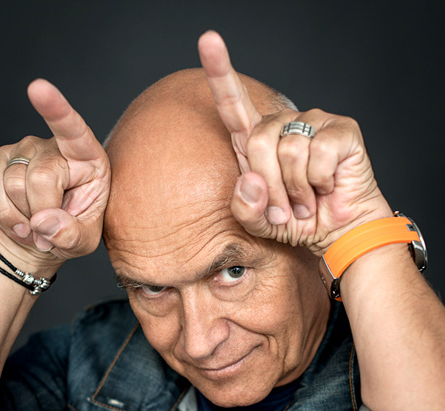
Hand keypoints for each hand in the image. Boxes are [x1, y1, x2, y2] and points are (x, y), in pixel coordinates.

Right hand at [0, 79, 109, 261]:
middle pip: (40, 178)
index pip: (73, 130)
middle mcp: (55, 147)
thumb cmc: (69, 233)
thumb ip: (70, 234)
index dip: (56, 110)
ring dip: (22, 218)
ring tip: (34, 227)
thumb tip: (43, 221)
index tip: (38, 88)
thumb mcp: (83, 242)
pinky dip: (5, 214)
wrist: (39, 238)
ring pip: (13, 185)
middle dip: (41, 214)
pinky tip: (18, 222)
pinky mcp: (0, 160)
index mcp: (88, 159)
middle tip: (48, 231)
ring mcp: (25, 149)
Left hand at [198, 31, 391, 255]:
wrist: (339, 232)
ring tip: (306, 200)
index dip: (220, 72)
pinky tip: (326, 188)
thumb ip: (244, 208)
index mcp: (256, 140)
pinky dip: (319, 182)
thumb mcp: (259, 222)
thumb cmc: (298, 221)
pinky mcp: (341, 129)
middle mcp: (283, 124)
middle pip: (258, 141)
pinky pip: (318, 154)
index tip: (208, 40)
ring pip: (289, 150)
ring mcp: (313, 121)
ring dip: (296, 189)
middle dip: (270, 186)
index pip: (233, 102)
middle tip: (286, 207)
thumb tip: (251, 180)